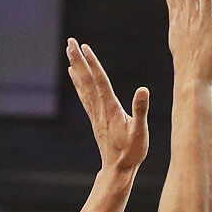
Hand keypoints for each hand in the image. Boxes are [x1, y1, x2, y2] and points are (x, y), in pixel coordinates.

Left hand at [65, 38, 147, 173]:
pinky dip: (78, 82)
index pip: (100, 81)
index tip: (84, 47)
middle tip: (70, 42)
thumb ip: (140, 110)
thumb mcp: (140, 132)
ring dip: (76, 68)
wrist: (117, 169)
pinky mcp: (95, 118)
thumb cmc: (131, 152)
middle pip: (87, 80)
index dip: (93, 63)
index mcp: (111, 108)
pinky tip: (74, 75)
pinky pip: (84, 95)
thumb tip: (143, 89)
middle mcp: (99, 109)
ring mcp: (95, 113)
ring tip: (69, 53)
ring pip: (83, 86)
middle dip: (78, 60)